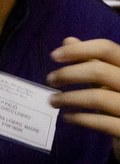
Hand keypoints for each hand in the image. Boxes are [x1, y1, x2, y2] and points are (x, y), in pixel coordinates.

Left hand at [48, 36, 119, 158]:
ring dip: (68, 98)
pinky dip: (80, 119)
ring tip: (52, 101)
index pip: (107, 48)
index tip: (54, 56)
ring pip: (98, 97)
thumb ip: (92, 61)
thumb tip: (68, 40)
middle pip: (99, 71)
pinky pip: (102, 123)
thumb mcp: (108, 79)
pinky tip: (67, 117)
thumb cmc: (119, 100)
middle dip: (68, 74)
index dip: (78, 50)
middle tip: (50, 80)